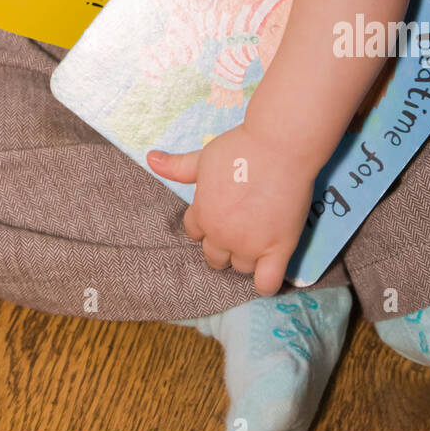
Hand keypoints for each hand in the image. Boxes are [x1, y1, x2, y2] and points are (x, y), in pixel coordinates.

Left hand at [147, 122, 315, 295]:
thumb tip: (151, 158)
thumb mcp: (204, 157)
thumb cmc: (240, 148)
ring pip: (240, 268)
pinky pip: (267, 284)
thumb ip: (178, 166)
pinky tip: (269, 268)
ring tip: (259, 239)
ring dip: (246, 258)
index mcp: (202, 214)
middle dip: (223, 246)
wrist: (278, 146)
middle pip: (214, 257)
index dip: (207, 224)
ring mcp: (249, 245)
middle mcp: (222, 234)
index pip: (194, 234)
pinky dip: (266, 283)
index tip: (222, 213)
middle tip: (241, 227)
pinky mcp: (277, 250)